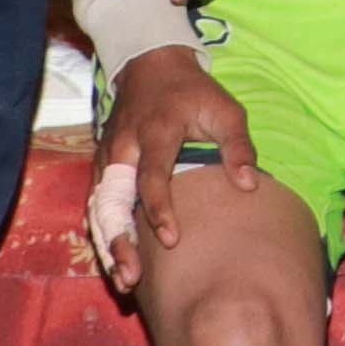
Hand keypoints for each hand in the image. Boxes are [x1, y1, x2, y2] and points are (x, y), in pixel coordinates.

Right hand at [88, 44, 256, 295]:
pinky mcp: (101, 166)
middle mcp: (124, 148)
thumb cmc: (194, 92)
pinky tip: (115, 262)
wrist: (150, 65)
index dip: (159, 209)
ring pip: (98, 208)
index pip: (152, 176)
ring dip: (108, 244)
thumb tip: (249, 185)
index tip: (171, 239)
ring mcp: (107, 158)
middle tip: (131, 276)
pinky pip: (95, 205)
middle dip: (119, 240)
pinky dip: (102, 234)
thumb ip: (238, 146)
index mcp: (156, 132)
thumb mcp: (225, 109)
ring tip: (124, 280)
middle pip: (112, 200)